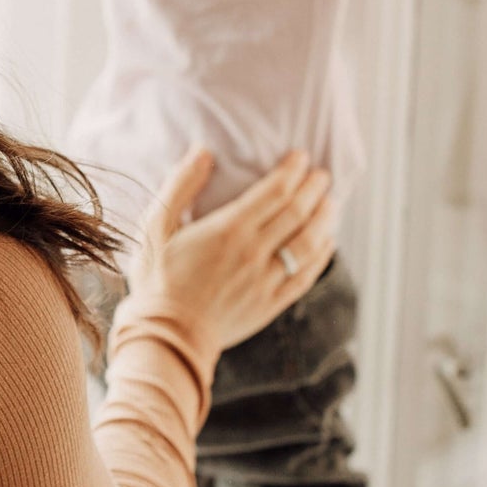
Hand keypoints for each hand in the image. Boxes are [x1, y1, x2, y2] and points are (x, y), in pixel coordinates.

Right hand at [129, 149, 335, 350]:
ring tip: (331, 203)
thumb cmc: (157, 279)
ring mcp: (265, 281)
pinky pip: (305, 276)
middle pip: (297, 213)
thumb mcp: (155, 227)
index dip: (292, 171)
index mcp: (228, 230)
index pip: (274, 192)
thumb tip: (202, 151)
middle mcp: (253, 253)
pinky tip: (327, 242)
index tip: (301, 157)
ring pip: (308, 244)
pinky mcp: (270, 304)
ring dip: (324, 220)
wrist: (167, 335)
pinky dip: (322, 256)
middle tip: (322, 175)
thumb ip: (180, 186)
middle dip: (314, 189)